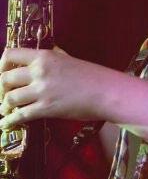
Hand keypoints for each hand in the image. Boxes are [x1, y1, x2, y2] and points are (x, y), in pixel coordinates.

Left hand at [0, 47, 114, 126]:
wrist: (106, 91)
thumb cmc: (91, 75)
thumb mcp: (68, 58)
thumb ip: (51, 56)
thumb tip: (39, 54)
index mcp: (44, 56)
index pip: (10, 54)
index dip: (1, 64)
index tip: (2, 72)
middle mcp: (39, 72)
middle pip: (5, 79)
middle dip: (1, 88)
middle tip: (3, 94)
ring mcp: (42, 91)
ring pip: (10, 98)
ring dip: (4, 105)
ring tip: (5, 109)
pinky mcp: (46, 108)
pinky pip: (21, 115)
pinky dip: (10, 120)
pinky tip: (5, 123)